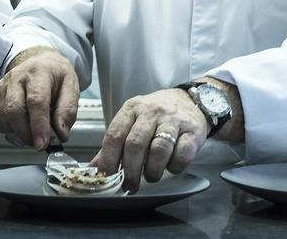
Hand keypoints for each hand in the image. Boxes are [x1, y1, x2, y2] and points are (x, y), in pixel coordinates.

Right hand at [0, 47, 78, 149]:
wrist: (42, 62)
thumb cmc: (56, 75)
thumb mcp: (71, 87)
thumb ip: (68, 111)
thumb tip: (60, 133)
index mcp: (39, 72)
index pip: (36, 101)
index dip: (38, 126)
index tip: (42, 143)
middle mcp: (17, 76)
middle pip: (14, 110)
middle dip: (26, 134)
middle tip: (40, 143)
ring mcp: (3, 85)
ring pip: (4, 117)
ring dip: (18, 133)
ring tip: (33, 132)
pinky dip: (9, 129)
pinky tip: (21, 125)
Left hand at [90, 88, 207, 192]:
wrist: (191, 101)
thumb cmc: (158, 115)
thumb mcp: (133, 121)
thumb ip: (114, 144)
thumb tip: (94, 168)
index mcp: (132, 109)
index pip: (114, 135)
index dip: (108, 160)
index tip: (107, 176)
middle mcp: (151, 111)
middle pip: (135, 144)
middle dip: (131, 171)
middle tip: (130, 185)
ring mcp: (173, 120)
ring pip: (159, 150)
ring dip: (153, 171)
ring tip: (151, 176)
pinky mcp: (193, 131)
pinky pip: (182, 154)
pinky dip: (174, 167)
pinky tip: (171, 167)